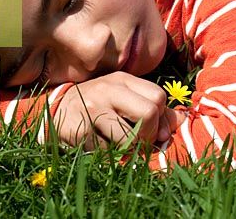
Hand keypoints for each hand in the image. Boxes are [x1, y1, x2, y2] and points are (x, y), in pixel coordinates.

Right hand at [54, 72, 184, 149]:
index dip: (161, 118)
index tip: (153, 130)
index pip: (158, 96)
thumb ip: (152, 106)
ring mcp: (92, 108)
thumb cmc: (96, 106)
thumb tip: (183, 119)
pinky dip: (107, 155)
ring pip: (129, 137)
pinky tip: (98, 145)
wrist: (53, 112)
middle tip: (138, 142)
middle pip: (149, 112)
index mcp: (122, 80)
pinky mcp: (79, 129)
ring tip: (117, 145)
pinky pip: (107, 151)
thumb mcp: (122, 99)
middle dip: (149, 134)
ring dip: (127, 149)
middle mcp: (108, 89)